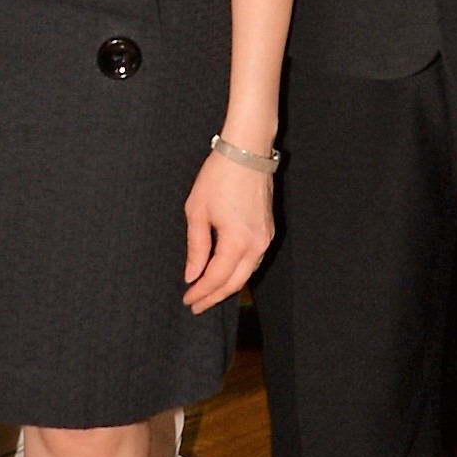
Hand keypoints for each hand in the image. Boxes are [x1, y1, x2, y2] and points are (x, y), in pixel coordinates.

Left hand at [181, 143, 275, 311]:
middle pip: (235, 283)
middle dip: (214, 296)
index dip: (201, 292)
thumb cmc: (218, 177)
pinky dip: (239, 271)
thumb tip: (192, 274)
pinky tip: (226, 273)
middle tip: (196, 305)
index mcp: (236, 242)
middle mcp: (256, 245)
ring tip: (208, 293)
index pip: (216, 278)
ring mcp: (266, 238)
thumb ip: (196, 247)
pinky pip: (254, 260)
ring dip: (227, 286)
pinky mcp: (269, 230)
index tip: (187, 300)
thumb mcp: (197, 211)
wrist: (247, 151)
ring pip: (247, 273)